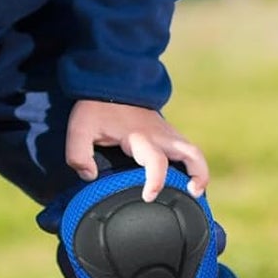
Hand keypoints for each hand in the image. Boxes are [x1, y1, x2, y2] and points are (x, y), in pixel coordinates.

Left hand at [64, 100, 208, 201]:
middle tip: (193, 194)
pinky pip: (186, 149)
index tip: (148, 196)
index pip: (156, 161)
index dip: (156, 181)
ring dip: (199, 171)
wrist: (110, 81)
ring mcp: (167, 133)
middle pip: (192, 154)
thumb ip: (78, 154)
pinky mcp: (167, 133)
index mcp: (139, 137)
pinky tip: (183, 180)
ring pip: (194, 152)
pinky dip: (191, 165)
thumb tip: (90, 176)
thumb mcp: (79, 129)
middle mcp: (159, 136)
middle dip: (198, 176)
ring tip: (194, 192)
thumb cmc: (95, 108)